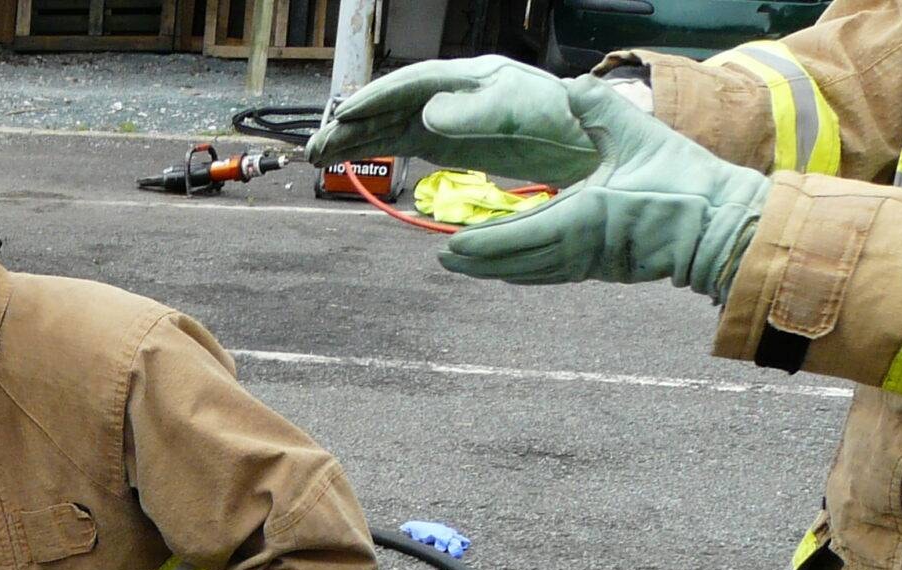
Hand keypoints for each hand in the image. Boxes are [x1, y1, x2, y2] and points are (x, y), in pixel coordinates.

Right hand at [309, 55, 602, 184]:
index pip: (414, 84)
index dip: (378, 98)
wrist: (586, 143)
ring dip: (353, 141)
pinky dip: (373, 151)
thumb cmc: (560, 121)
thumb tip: (427, 115)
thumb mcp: (519, 114)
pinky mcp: (448, 143)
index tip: (345, 113)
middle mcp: (452, 93)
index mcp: (470, 77)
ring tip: (315, 156)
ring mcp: (447, 118)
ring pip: (390, 126)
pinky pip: (401, 144)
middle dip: (352, 124)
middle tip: (315, 147)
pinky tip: (346, 160)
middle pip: (392, 105)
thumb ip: (474, 114)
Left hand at [441, 77, 768, 297]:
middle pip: (515, 261)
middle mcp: (578, 249)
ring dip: (497, 270)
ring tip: (467, 266)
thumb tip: (568, 86)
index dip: (481, 243)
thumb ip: (597, 107)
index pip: (518, 235)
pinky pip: (552, 274)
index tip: (450, 245)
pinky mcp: (604, 269)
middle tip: (445, 259)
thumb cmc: (682, 181)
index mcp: (581, 217)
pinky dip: (526, 272)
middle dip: (477, 261)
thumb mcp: (636, 133)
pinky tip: (513, 270)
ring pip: (531, 272)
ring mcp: (590, 263)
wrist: (720, 226)